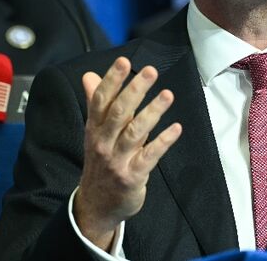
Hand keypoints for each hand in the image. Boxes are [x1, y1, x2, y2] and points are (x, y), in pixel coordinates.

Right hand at [73, 57, 181, 249]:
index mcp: (94, 129)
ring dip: (152, 112)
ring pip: (135, 132)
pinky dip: (163, 141)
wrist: (96, 205)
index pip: (100, 100)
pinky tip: (176, 128)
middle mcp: (103, 142)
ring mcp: (117, 160)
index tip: (123, 61)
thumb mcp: (94, 133)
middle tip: (150, 71)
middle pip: (118, 113)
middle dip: (134, 90)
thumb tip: (89, 75)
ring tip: (167, 95)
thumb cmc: (100, 162)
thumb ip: (95, 102)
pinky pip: (149, 156)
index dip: (111, 80)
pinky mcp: (132, 176)